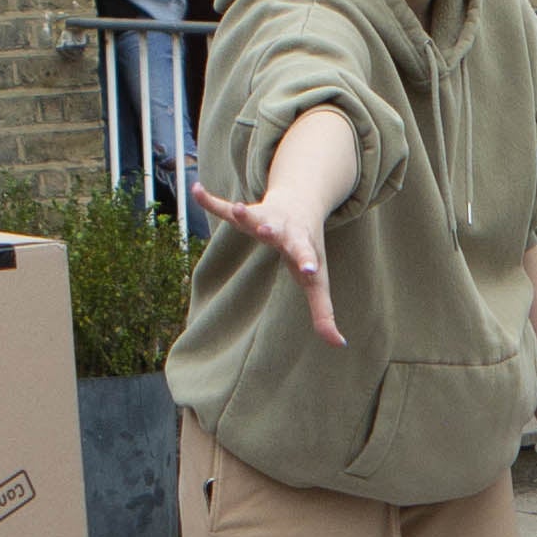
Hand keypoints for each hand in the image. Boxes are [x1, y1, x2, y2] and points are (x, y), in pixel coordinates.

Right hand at [190, 170, 339, 344]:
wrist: (302, 204)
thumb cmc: (309, 249)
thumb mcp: (317, 281)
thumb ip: (324, 312)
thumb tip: (339, 344)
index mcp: (301, 245)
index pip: (305, 255)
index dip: (307, 262)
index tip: (308, 269)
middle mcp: (283, 229)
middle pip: (277, 232)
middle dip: (272, 232)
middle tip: (266, 233)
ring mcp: (263, 219)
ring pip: (252, 215)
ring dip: (244, 214)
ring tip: (236, 209)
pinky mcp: (245, 213)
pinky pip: (224, 207)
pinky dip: (210, 201)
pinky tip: (197, 191)